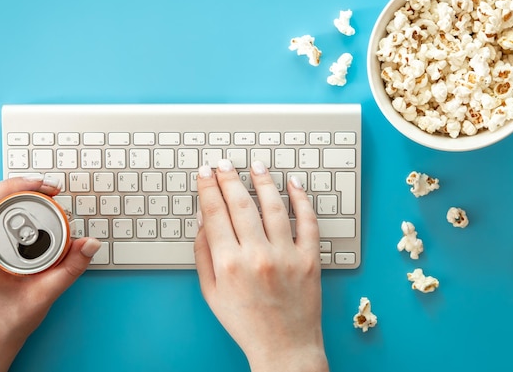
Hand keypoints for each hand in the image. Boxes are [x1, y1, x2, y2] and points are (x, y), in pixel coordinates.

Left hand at [0, 176, 100, 371]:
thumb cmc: (8, 319)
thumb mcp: (44, 295)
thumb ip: (71, 268)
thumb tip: (90, 244)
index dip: (15, 187)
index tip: (43, 186)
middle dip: (20, 186)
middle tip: (50, 189)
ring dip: (14, 192)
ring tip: (43, 195)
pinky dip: (9, 203)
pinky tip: (30, 206)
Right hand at [194, 159, 328, 371]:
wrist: (284, 348)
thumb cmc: (245, 323)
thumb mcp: (211, 293)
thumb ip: (203, 254)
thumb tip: (203, 220)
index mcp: (228, 264)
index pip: (215, 213)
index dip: (208, 188)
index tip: (205, 173)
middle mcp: (257, 256)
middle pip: (240, 204)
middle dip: (229, 178)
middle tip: (225, 164)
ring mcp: (286, 256)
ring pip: (274, 206)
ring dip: (263, 181)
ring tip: (256, 166)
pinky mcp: (310, 259)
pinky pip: (308, 221)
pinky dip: (302, 199)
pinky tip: (293, 184)